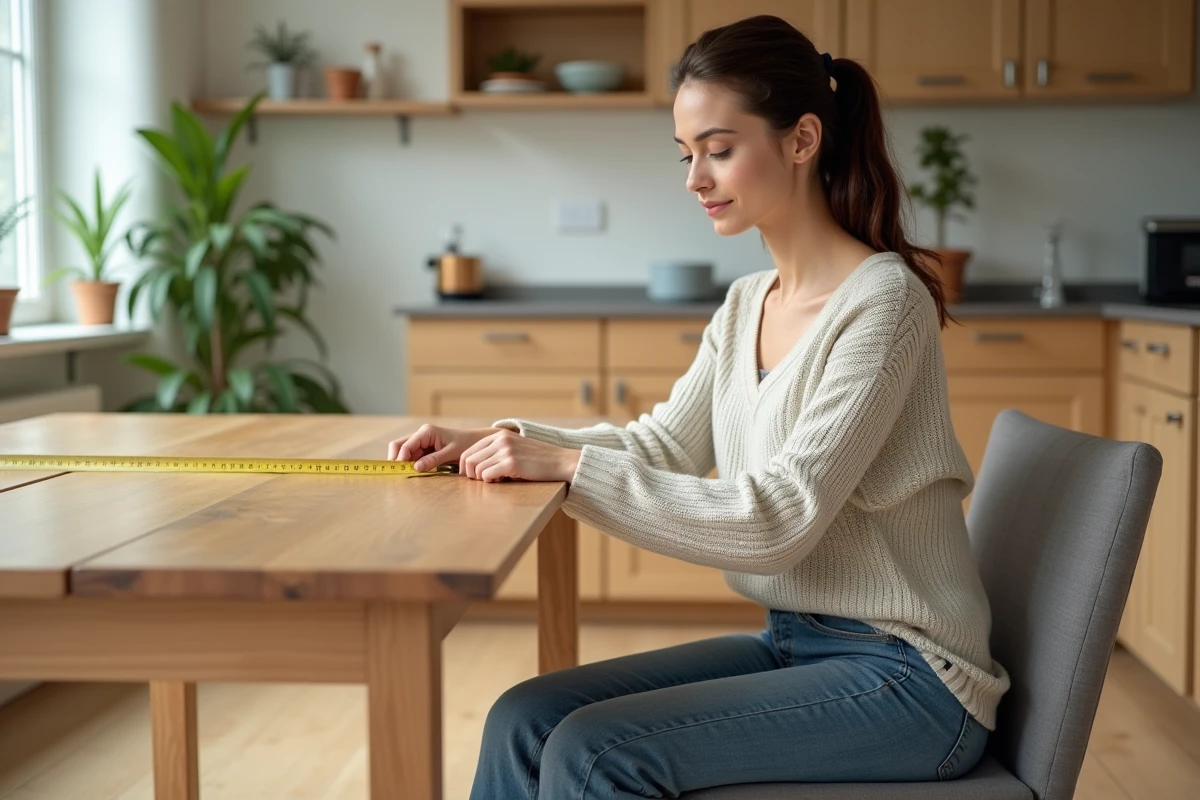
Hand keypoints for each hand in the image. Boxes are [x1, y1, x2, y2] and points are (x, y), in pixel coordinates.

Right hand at [386, 424, 495, 471]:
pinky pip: (411, 456)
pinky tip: (412, 472)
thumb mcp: (451, 453)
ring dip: (403, 462)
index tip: (399, 471)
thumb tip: (415, 467)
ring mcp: (421, 441)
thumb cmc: (465, 444)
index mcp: (427, 432)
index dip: (400, 458)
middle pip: (399, 445)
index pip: (406, 445)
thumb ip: (433, 460)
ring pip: (403, 451)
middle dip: (396, 459)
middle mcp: (421, 434)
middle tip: (397, 473)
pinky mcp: (423, 448)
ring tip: (404, 474)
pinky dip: (409, 463)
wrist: (475, 441)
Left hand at [459, 428, 580, 482]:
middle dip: (470, 475)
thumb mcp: (515, 448)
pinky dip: (490, 482)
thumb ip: (497, 452)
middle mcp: (500, 440)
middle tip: (481, 482)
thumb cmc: (538, 460)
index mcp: (499, 435)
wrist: (561, 461)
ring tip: (496, 481)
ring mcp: (505, 450)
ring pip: (476, 469)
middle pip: (468, 460)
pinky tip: (502, 481)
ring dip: (482, 479)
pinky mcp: (511, 463)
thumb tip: (474, 467)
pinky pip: (487, 475)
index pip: (469, 451)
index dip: (465, 467)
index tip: (472, 477)